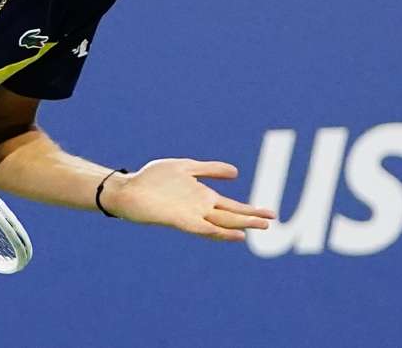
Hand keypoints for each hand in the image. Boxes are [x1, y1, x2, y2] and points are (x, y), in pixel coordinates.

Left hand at [102, 159, 275, 241]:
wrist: (129, 190)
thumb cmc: (153, 178)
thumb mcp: (185, 167)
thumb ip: (209, 169)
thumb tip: (236, 172)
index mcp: (204, 197)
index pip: (232, 206)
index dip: (251, 210)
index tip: (270, 213)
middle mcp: (201, 208)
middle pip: (231, 215)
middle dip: (252, 218)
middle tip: (272, 221)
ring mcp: (192, 214)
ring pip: (222, 223)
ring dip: (241, 225)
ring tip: (260, 226)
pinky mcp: (181, 220)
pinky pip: (204, 229)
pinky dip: (220, 233)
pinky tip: (234, 234)